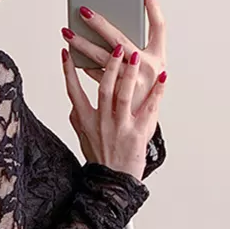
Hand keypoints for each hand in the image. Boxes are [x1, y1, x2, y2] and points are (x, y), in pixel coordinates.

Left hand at [61, 0, 166, 118]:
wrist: (136, 139)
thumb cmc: (143, 103)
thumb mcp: (151, 77)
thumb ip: (138, 56)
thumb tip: (116, 34)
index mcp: (159, 61)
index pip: (160, 25)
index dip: (154, 5)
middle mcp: (148, 71)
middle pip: (121, 40)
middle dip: (100, 24)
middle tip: (84, 10)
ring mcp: (130, 86)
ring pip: (102, 60)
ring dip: (83, 45)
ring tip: (68, 33)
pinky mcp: (114, 98)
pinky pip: (93, 78)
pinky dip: (80, 67)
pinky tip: (70, 56)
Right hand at [61, 42, 164, 181]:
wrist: (113, 182)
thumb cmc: (100, 158)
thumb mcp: (83, 136)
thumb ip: (78, 116)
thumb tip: (74, 100)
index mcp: (85, 121)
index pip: (73, 91)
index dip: (68, 72)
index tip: (65, 51)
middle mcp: (101, 122)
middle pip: (103, 89)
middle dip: (108, 66)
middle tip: (114, 46)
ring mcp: (119, 128)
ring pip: (122, 96)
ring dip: (129, 74)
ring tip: (134, 55)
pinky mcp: (136, 135)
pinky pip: (148, 110)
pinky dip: (157, 93)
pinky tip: (164, 79)